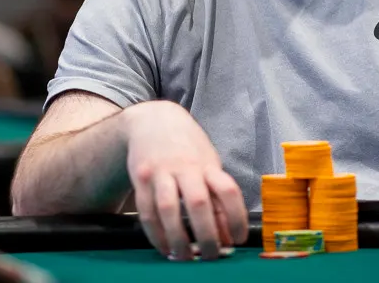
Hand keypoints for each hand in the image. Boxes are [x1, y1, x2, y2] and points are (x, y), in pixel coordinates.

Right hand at [123, 101, 248, 260]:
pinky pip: (146, 211)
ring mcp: (161, 172)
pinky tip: (164, 247)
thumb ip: (217, 196)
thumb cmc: (187, 147)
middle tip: (211, 256)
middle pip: (198, 203)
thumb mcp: (208, 164)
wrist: (153, 120)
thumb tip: (226, 234)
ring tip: (185, 257)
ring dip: (177, 238)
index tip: (238, 239)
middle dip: (206, 234)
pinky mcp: (140, 179)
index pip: (228, 191)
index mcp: (208, 164)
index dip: (236, 217)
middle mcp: (186, 167)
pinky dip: (155, 234)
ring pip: (168, 209)